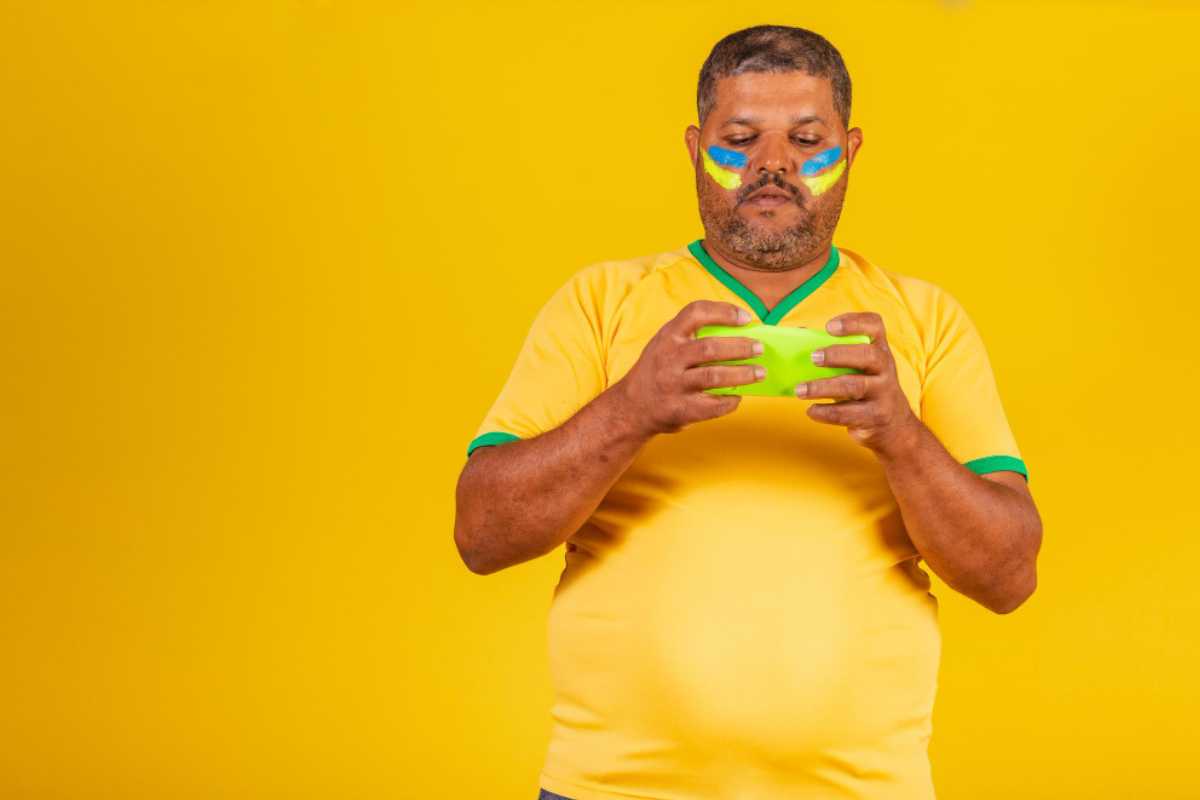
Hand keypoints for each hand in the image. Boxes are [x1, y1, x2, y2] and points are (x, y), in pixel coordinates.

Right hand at [614, 300, 764, 436]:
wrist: (631, 406)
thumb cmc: (657, 370)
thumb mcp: (665, 344)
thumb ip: (692, 336)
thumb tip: (740, 334)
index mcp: (667, 336)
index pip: (696, 313)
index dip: (723, 312)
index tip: (745, 318)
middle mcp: (669, 358)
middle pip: (711, 348)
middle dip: (740, 347)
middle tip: (760, 348)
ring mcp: (673, 385)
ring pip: (715, 377)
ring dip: (743, 374)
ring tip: (760, 373)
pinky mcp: (680, 410)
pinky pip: (713, 405)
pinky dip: (730, 401)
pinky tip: (737, 397)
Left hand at [795, 312, 919, 454]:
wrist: (892, 423)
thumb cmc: (864, 386)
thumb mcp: (857, 367)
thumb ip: (835, 353)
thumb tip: (797, 339)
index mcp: (879, 348)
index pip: (874, 325)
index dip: (854, 322)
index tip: (829, 326)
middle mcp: (885, 368)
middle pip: (868, 355)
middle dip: (838, 355)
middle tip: (813, 357)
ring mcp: (883, 393)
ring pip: (855, 386)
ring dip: (822, 387)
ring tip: (800, 390)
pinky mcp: (875, 416)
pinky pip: (849, 414)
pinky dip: (826, 412)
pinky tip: (811, 410)